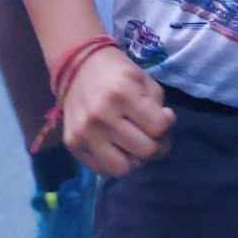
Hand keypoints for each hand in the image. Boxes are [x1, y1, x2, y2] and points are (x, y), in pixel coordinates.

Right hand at [61, 43, 175, 176]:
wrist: (77, 68)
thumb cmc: (117, 74)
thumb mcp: (144, 80)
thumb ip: (158, 106)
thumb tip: (163, 130)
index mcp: (122, 94)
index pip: (158, 127)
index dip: (165, 125)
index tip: (161, 119)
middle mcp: (101, 115)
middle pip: (144, 152)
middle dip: (154, 147)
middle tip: (150, 138)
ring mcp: (84, 132)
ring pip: (122, 169)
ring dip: (132, 160)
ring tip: (132, 147)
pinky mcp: (72, 143)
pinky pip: (101, 169)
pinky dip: (113, 163)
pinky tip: (114, 147)